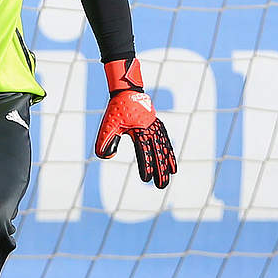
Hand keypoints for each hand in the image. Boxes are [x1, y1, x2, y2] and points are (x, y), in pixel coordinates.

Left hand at [94, 57, 176, 188]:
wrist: (127, 91)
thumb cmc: (116, 109)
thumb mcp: (108, 125)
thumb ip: (105, 141)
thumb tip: (106, 157)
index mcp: (138, 130)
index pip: (143, 152)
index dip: (146, 166)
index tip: (146, 179)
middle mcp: (150, 129)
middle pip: (157, 153)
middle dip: (160, 170)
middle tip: (161, 185)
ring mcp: (155, 127)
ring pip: (164, 147)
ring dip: (167, 162)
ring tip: (171, 175)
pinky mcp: (157, 125)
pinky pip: (165, 140)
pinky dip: (169, 151)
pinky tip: (172, 162)